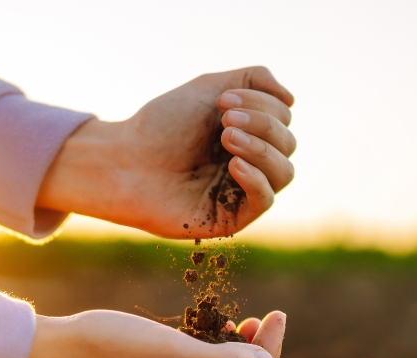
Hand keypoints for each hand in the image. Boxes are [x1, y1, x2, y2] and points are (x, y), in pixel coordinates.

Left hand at [37, 67, 294, 239]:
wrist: (125, 162)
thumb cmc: (161, 126)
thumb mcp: (208, 87)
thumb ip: (252, 79)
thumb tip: (291, 98)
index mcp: (248, 131)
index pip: (283, 118)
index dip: (262, 104)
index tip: (222, 100)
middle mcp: (251, 161)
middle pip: (288, 143)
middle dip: (262, 124)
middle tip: (224, 120)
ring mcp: (242, 190)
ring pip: (284, 173)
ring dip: (262, 149)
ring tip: (227, 138)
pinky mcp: (231, 218)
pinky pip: (265, 201)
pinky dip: (257, 179)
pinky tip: (235, 164)